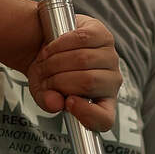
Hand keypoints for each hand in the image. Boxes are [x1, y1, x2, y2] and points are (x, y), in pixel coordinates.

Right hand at [22, 15, 122, 131]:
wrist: (44, 46)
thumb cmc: (48, 74)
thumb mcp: (42, 92)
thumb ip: (47, 101)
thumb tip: (54, 102)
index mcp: (102, 104)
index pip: (105, 119)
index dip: (88, 114)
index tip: (69, 103)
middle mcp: (112, 81)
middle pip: (89, 82)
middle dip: (58, 79)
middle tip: (44, 76)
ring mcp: (111, 57)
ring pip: (84, 60)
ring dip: (56, 61)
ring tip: (45, 62)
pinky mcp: (103, 35)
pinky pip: (82, 39)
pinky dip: (61, 44)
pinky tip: (52, 48)